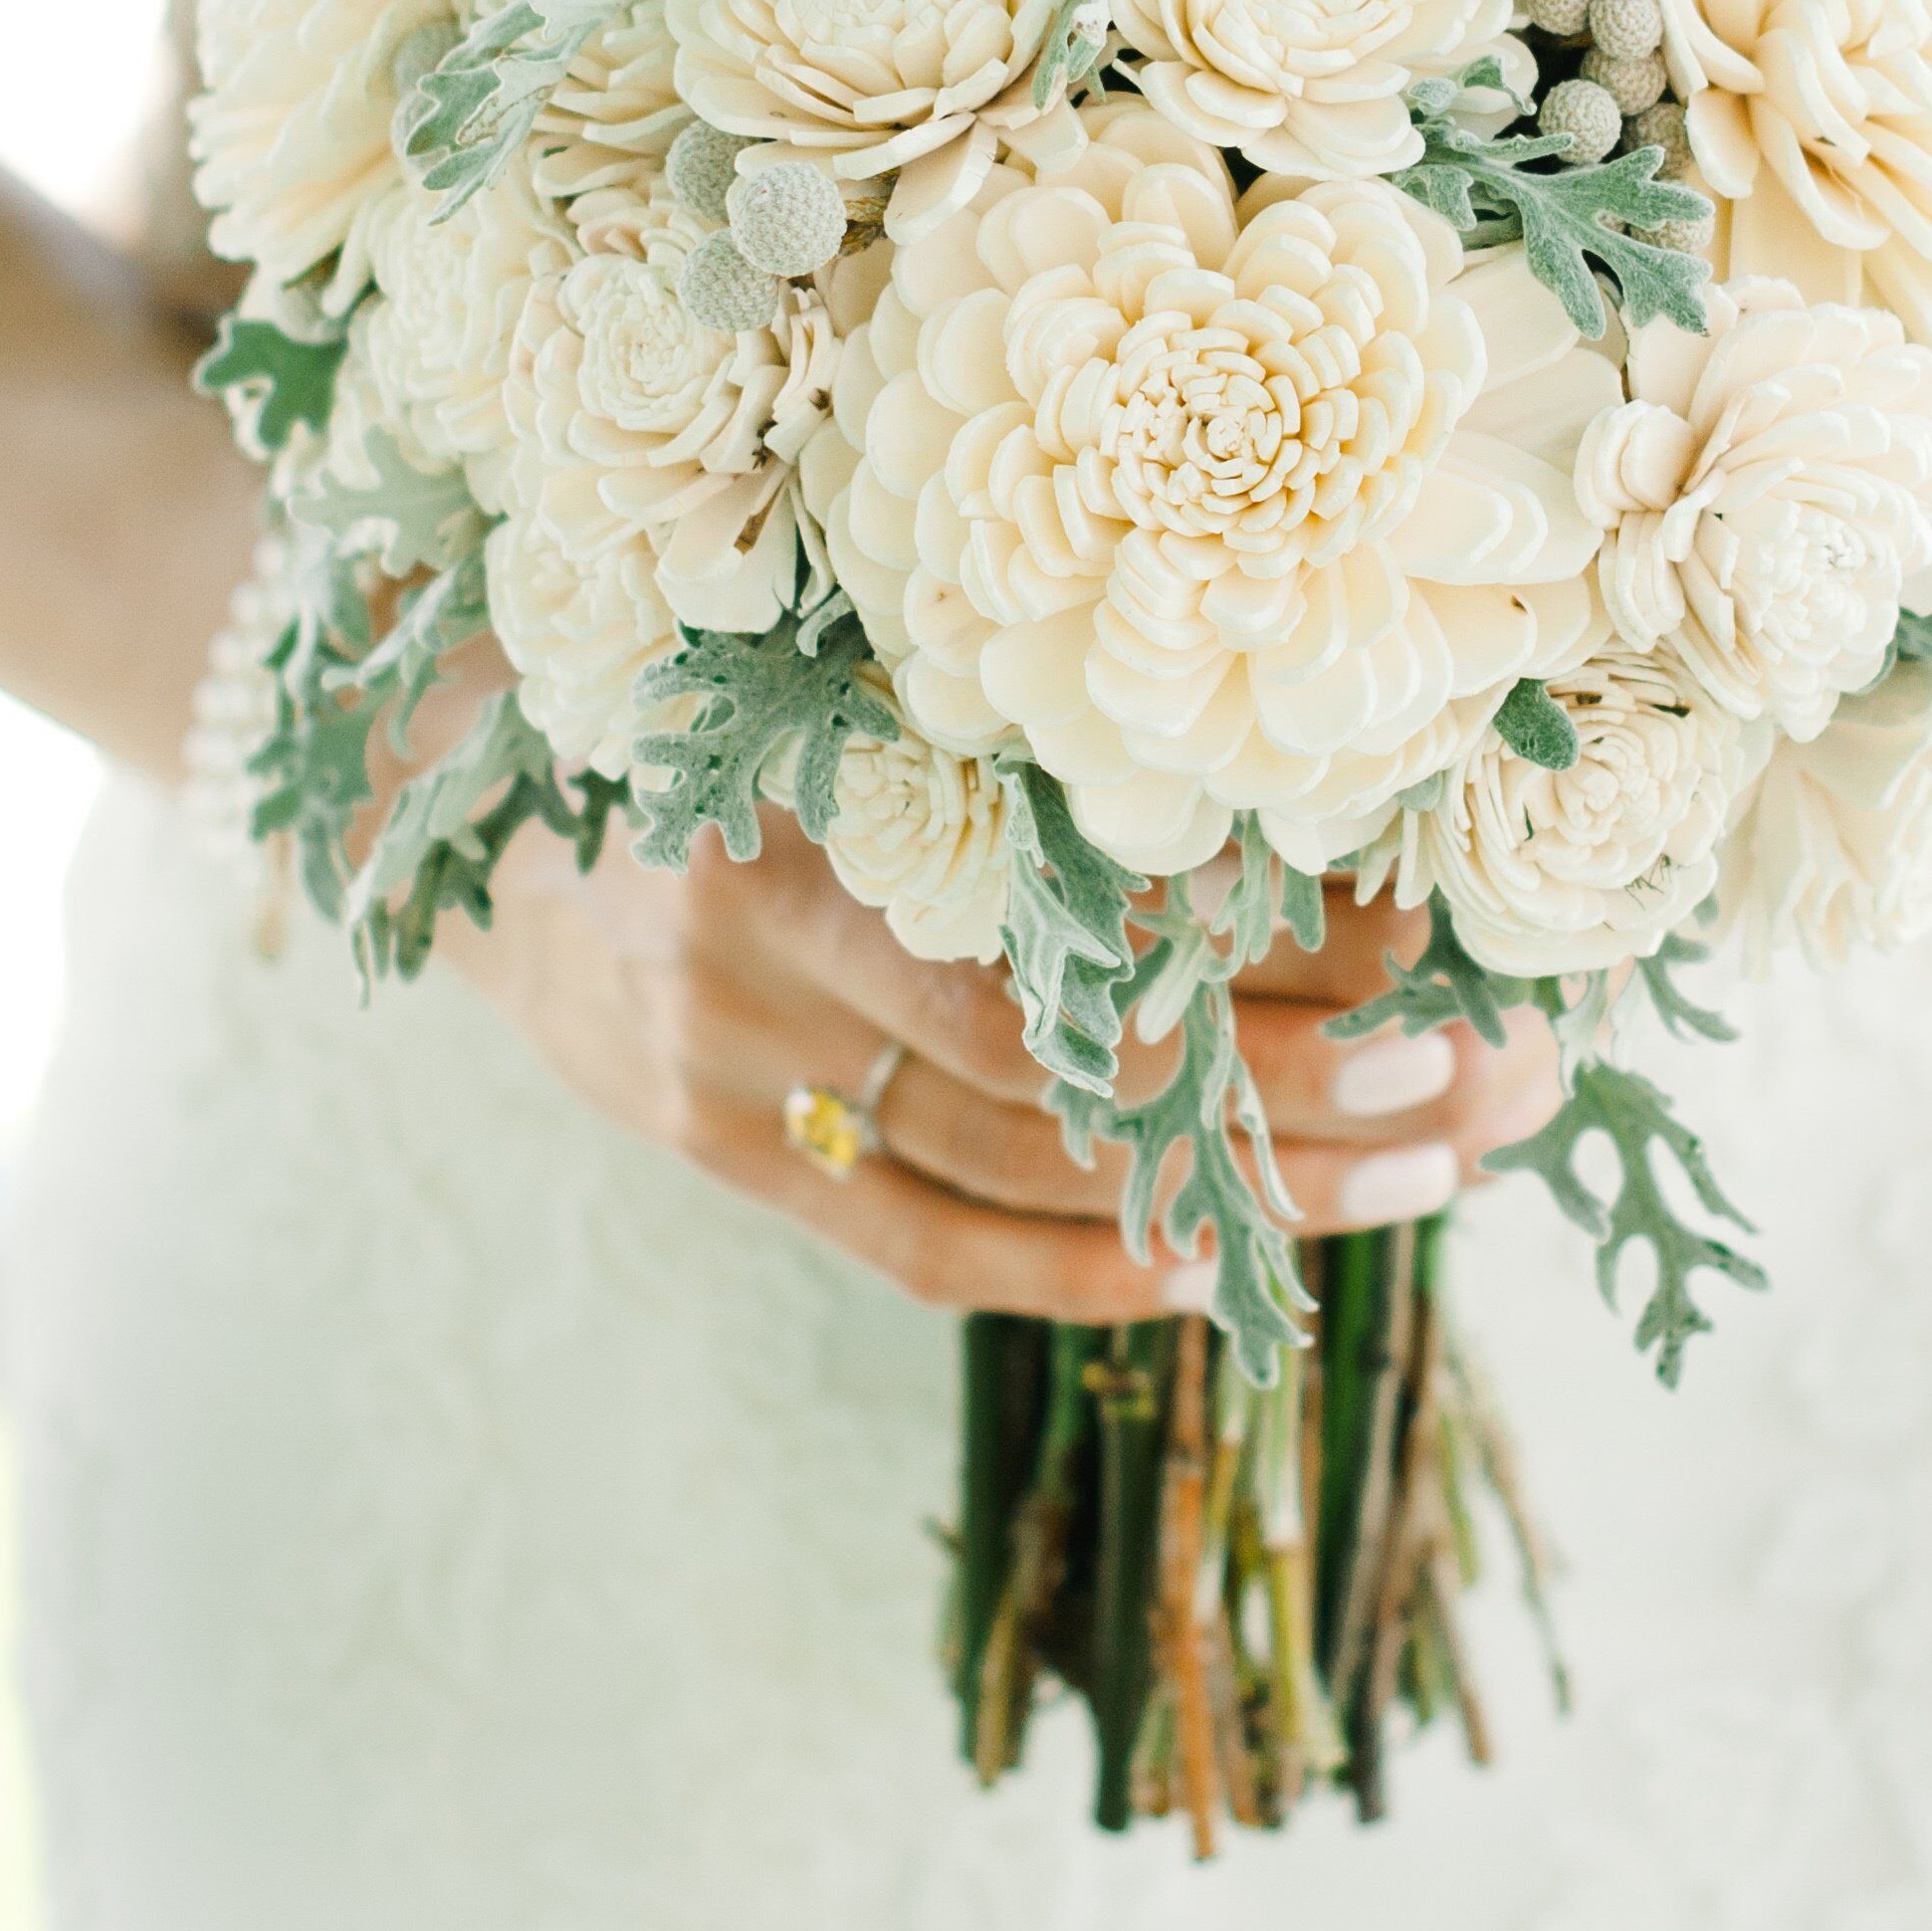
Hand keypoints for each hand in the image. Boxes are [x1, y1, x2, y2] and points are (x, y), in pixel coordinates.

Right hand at [441, 804, 1552, 1320]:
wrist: (446, 774)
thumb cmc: (701, 693)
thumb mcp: (846, 663)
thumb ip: (1021, 733)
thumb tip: (1301, 798)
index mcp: (826, 755)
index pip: (1097, 882)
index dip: (1279, 929)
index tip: (1444, 937)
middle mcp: (775, 911)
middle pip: (1082, 1038)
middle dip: (1307, 1074)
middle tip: (1485, 1077)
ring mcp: (731, 1047)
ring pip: (1027, 1154)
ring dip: (1238, 1180)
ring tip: (1421, 1167)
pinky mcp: (711, 1140)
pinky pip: (923, 1242)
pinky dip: (1083, 1266)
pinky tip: (1218, 1267)